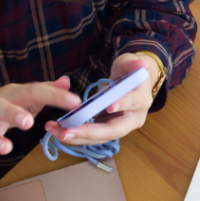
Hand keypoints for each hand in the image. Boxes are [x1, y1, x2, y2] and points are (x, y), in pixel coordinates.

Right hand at [0, 77, 81, 178]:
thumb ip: (45, 90)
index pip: (33, 91)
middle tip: (28, 122)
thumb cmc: (3, 105)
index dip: (54, 95)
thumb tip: (66, 80)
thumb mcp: (23, 95)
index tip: (75, 102)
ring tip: (7, 148)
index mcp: (12, 95)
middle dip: (12, 113)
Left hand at [43, 53, 158, 148]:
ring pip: (100, 137)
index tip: (108, 107)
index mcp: (141, 100)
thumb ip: (134, 64)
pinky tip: (60, 132)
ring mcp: (121, 127)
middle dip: (89, 132)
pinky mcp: (108, 130)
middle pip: (113, 130)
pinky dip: (77, 135)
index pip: (132, 103)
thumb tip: (142, 65)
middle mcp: (133, 119)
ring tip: (57, 133)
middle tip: (67, 132)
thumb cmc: (130, 72)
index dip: (121, 104)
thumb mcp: (130, 63)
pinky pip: (93, 136)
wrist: (132, 85)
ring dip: (78, 137)